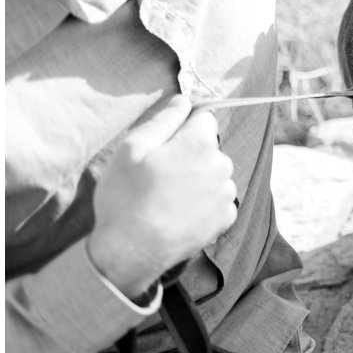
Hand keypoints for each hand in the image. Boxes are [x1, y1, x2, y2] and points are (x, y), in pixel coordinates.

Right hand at [86, 95, 237, 299]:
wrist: (130, 252)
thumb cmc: (126, 197)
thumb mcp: (133, 149)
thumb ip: (163, 120)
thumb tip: (183, 100)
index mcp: (200, 143)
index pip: (204, 119)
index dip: (184, 128)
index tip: (165, 145)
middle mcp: (221, 164)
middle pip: (209, 148)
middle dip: (190, 155)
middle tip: (160, 175)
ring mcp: (226, 193)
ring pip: (214, 174)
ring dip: (198, 179)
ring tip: (167, 198)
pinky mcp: (226, 218)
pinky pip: (217, 200)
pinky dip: (203, 203)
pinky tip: (179, 213)